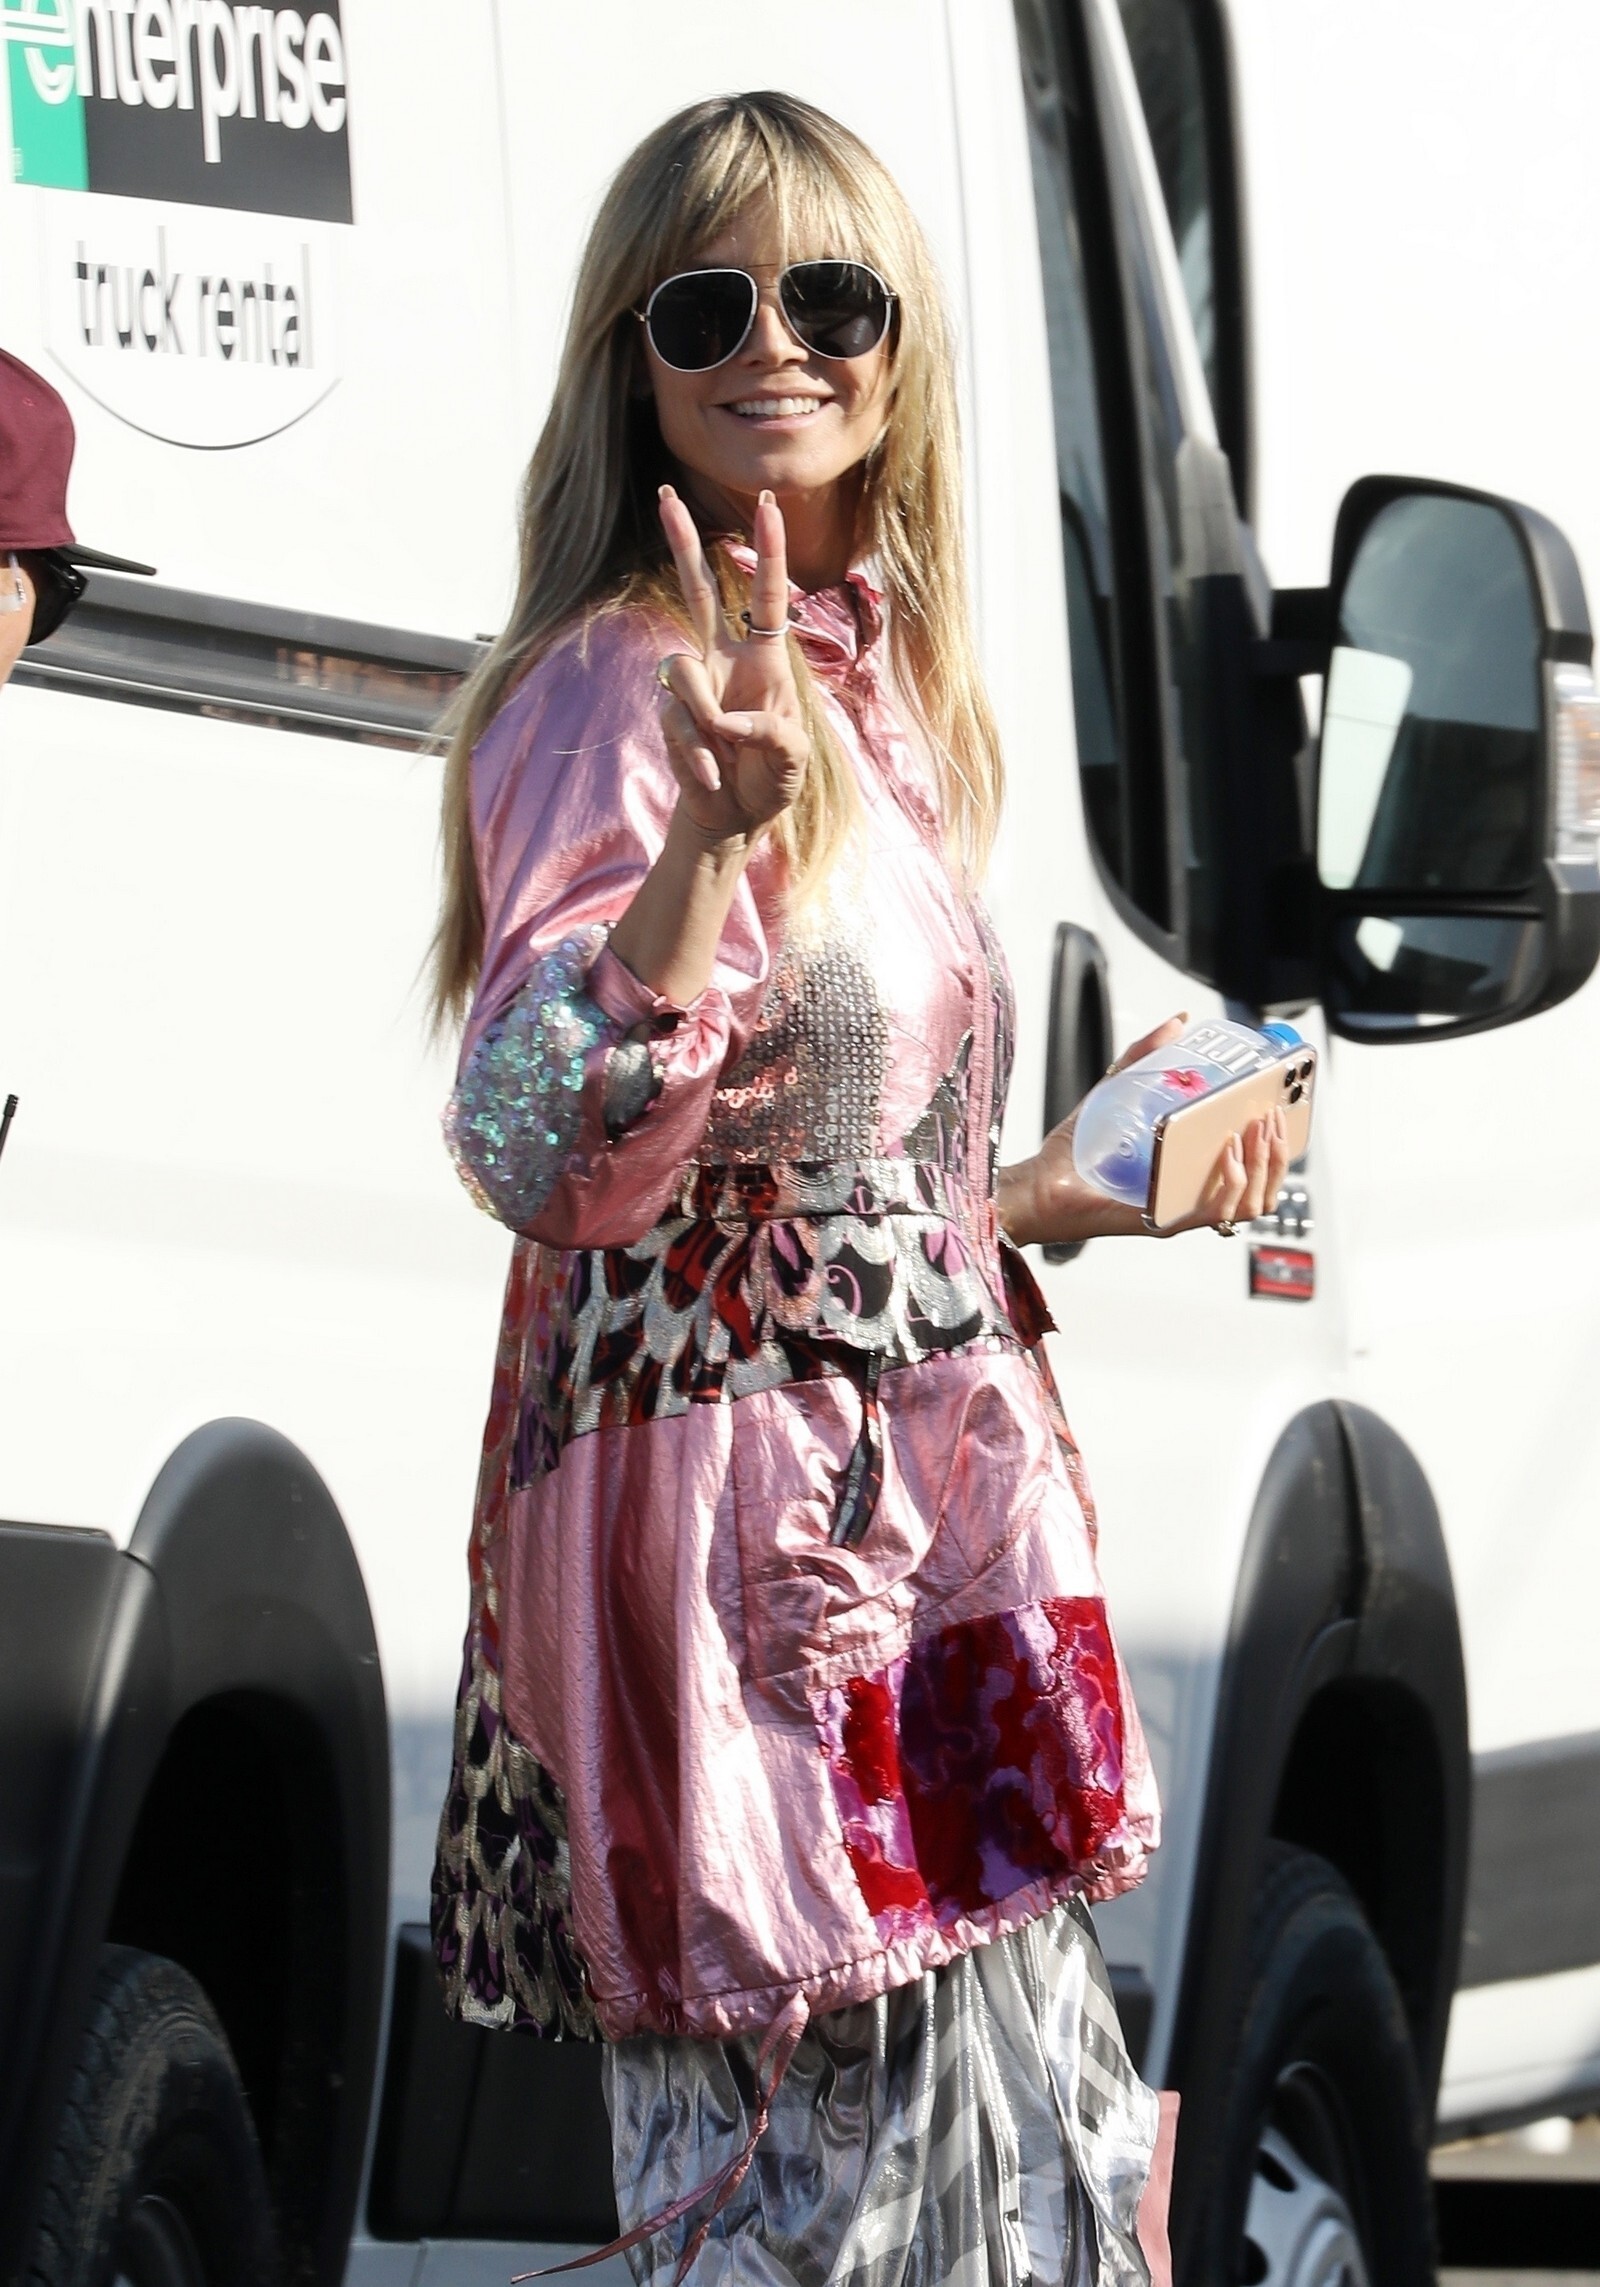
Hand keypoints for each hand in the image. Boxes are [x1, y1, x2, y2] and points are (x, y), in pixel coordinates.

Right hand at [655, 486, 809, 846]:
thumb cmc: (771, 781)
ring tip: (727, 758)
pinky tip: (714, 779)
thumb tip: (726, 721)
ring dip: (707, 723)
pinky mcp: (669, 715)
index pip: (767, 598)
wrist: (734, 817)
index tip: (767, 504)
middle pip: (699, 591)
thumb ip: (772, 735)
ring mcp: (692, 687)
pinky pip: (677, 723)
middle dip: (682, 543)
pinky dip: (699, 757)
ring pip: (681, 672)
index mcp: (765, 662)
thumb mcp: (792, 761)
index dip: (768, 552)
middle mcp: (724, 662)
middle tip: (665, 493)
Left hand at [997, 1014, 1292, 1248]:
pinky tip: (1227, 1152)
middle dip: (1277, 1149)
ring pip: (1251, 1203)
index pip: (1256, 1166)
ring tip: (1255, 1129)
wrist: (1039, 1183)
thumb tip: (1179, 1019)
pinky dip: (1231, 1183)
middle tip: (1271, 1111)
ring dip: (1264, 1166)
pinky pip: (1216, 1212)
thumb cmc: (1076, 1148)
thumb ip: (1145, 1055)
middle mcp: (1194, 1196)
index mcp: (1194, 1172)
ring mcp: (1183, 1212)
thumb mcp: (1117, 1091)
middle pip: (1264, 1186)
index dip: (1280, 1141)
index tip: (1287, 1104)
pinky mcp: (1166, 1223)